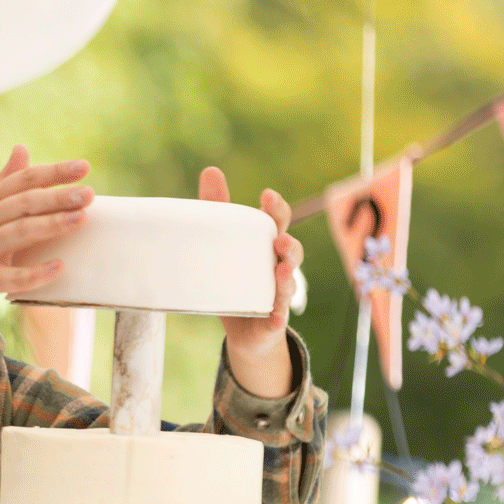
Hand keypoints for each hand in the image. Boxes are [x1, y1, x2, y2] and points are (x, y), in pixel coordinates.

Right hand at [0, 145, 90, 362]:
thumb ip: (2, 184)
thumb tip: (24, 149)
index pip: (20, 182)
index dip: (52, 173)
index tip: (82, 167)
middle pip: (22, 203)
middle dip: (57, 196)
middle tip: (88, 193)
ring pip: (18, 233)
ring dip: (50, 224)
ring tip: (80, 219)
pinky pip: (11, 276)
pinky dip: (35, 273)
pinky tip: (59, 268)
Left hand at [200, 166, 298, 397]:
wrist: (245, 332)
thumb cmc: (236, 280)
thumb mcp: (224, 245)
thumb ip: (218, 209)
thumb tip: (211, 171)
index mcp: (267, 247)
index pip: (278, 223)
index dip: (277, 210)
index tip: (267, 196)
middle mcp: (278, 268)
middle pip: (292, 252)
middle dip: (289, 244)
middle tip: (279, 238)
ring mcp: (277, 296)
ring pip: (288, 284)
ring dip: (287, 277)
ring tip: (281, 269)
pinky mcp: (271, 321)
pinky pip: (277, 320)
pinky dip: (277, 318)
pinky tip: (274, 317)